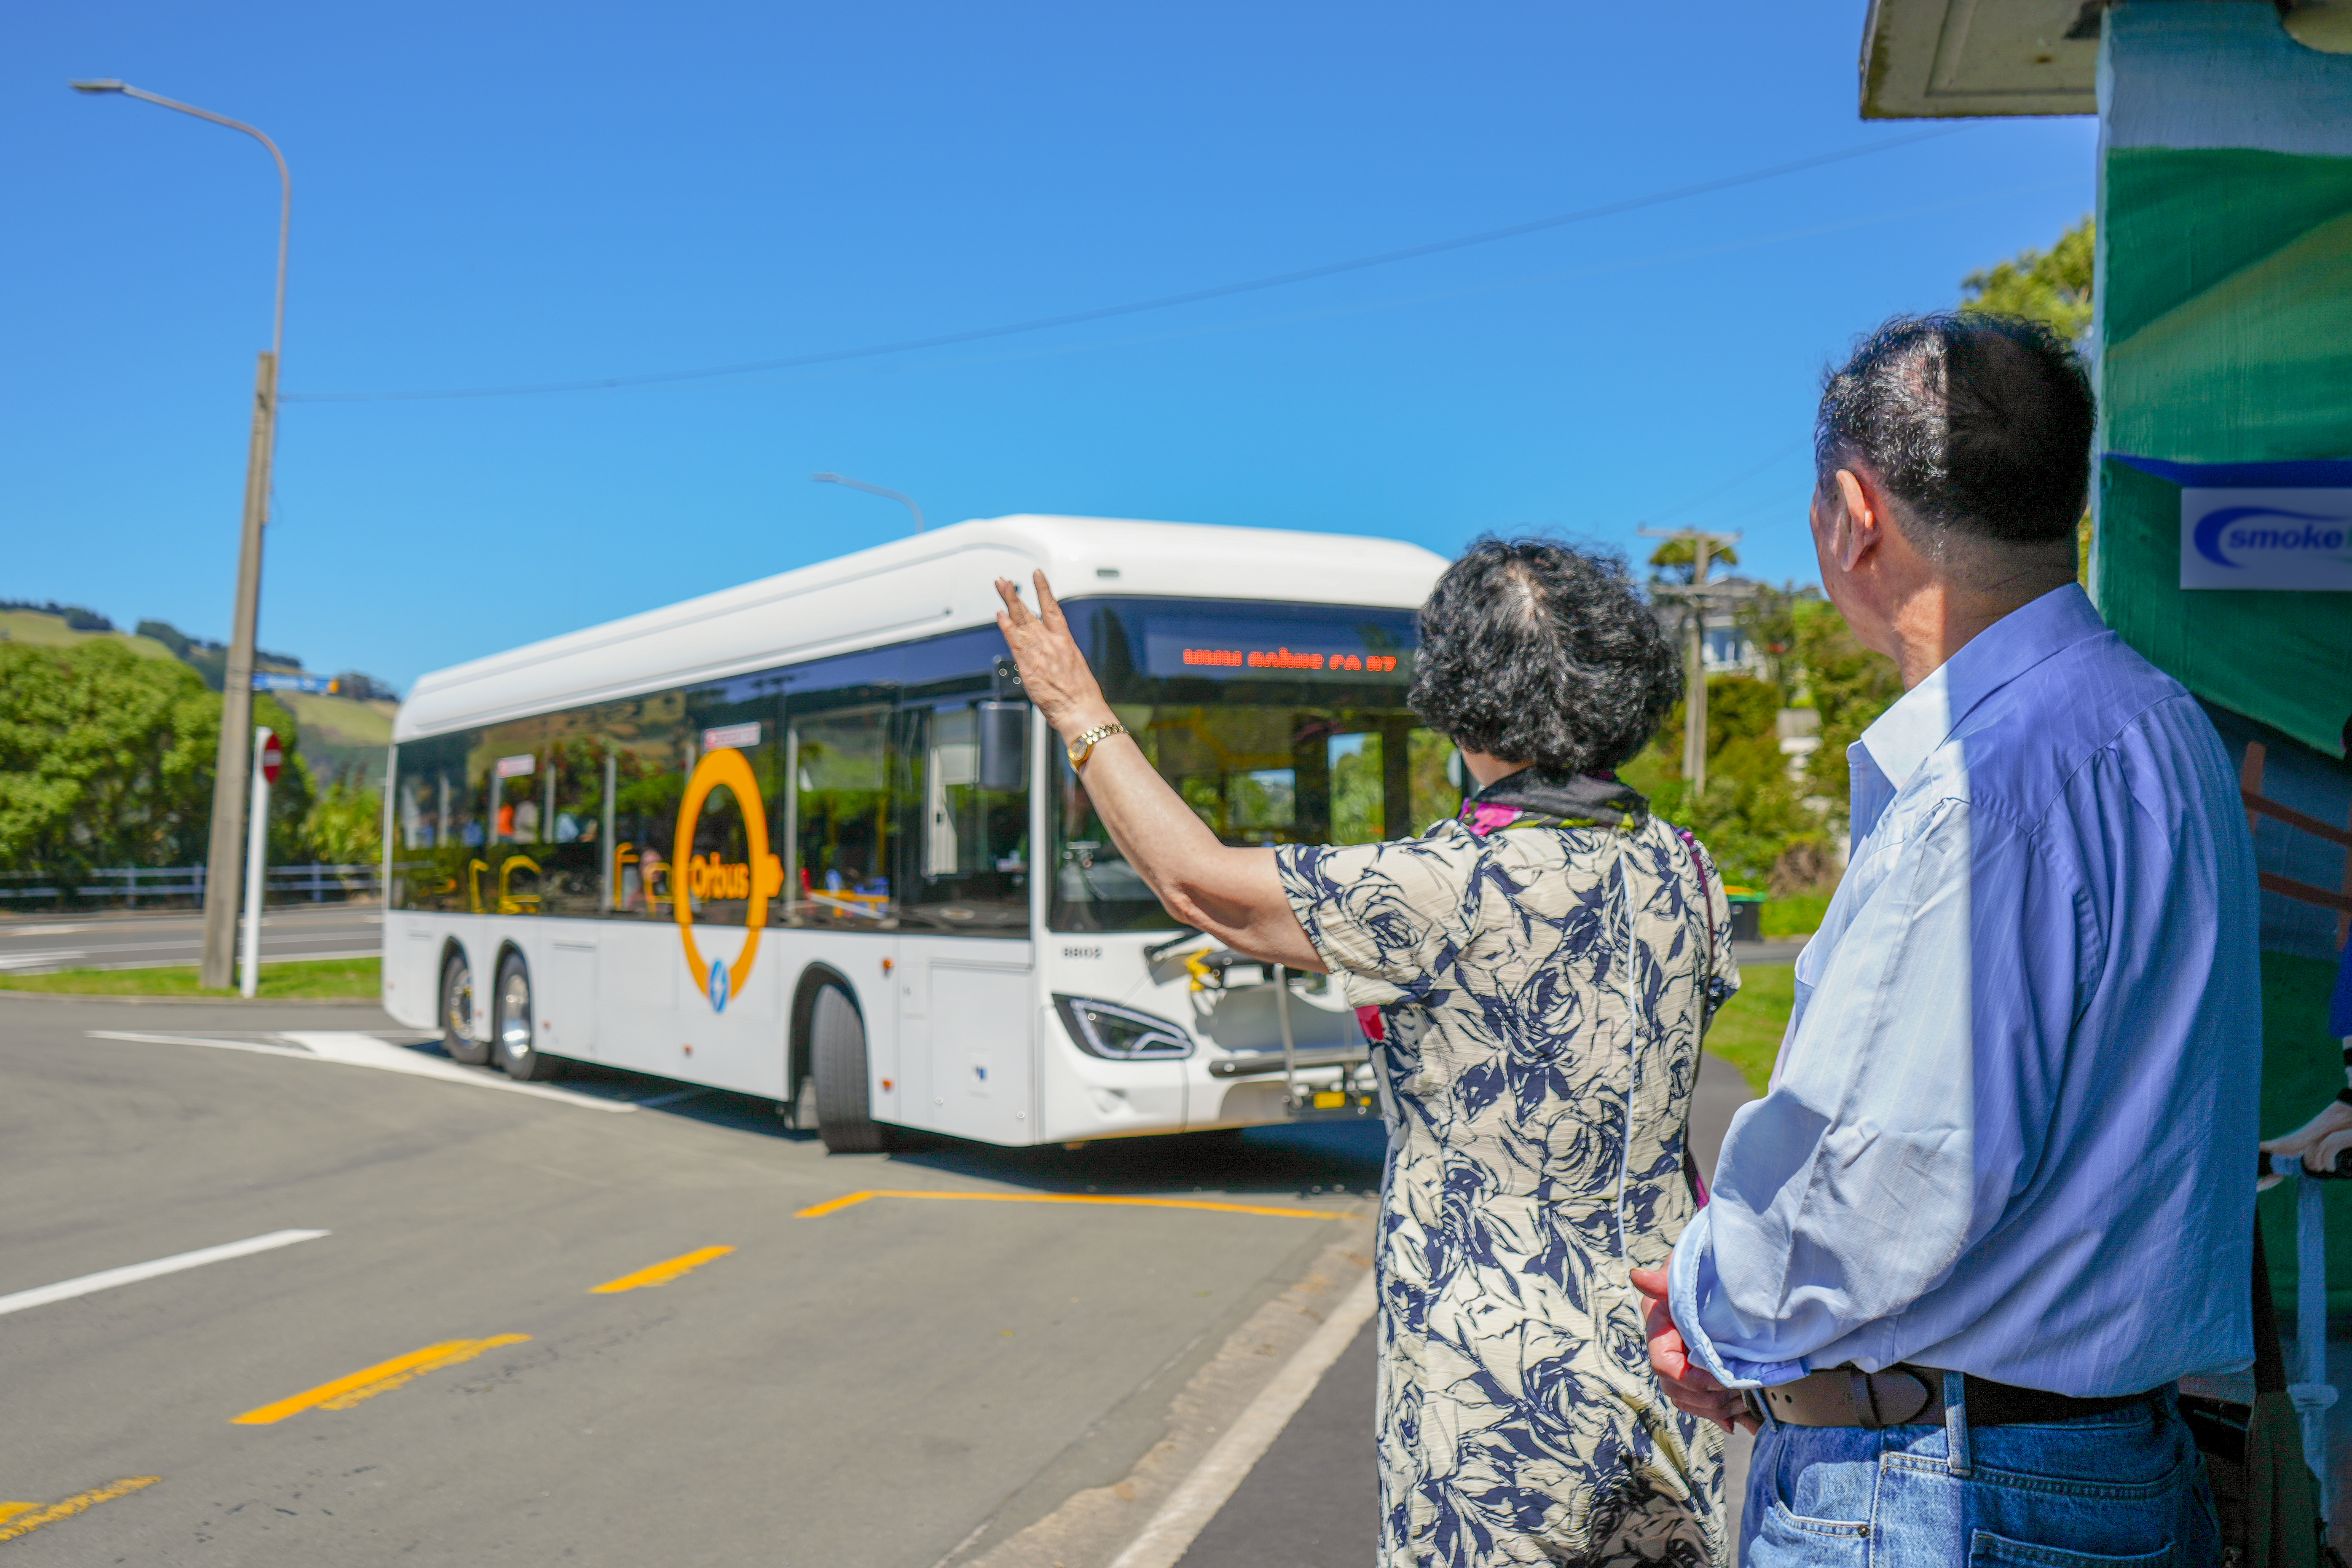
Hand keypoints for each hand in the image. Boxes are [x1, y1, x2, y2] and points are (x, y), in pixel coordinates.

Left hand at [994, 571, 1113, 739]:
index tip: (1038, 575)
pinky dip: (1006, 626)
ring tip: (1000, 586)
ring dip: (1009, 602)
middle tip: (1004, 581)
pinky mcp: (1028, 665)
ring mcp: (1040, 652)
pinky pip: (1015, 641)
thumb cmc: (1081, 696)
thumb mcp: (1075, 670)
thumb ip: (1060, 659)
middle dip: (1015, 595)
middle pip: (1030, 612)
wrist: (1080, 710)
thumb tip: (1053, 660)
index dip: (1044, 590)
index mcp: (1065, 642)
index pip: (1052, 609)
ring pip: (1021, 621)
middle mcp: (1051, 642)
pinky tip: (1000, 614)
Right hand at [1629, 1265, 1757, 1433]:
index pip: (1664, 1365)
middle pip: (1677, 1390)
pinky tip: (1744, 1421)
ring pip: (1690, 1402)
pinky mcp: (1702, 1373)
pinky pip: (1705, 1405)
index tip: (1717, 1378)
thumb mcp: (1681, 1274)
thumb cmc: (1697, 1271)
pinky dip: (1725, 1416)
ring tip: (1744, 1403)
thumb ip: (1663, 1281)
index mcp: (1660, 1331)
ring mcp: (1685, 1365)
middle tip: (1738, 1393)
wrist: (1715, 1273)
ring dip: (1717, 1409)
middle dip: (1707, 1399)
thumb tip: (1638, 1277)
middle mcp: (1669, 1352)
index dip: (1690, 1378)